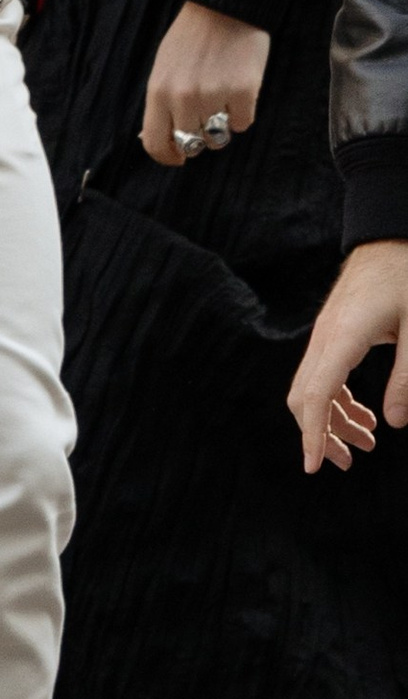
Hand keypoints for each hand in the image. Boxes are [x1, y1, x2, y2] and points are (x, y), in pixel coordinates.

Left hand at [141, 1, 270, 169]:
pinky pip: (242, 124)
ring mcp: (214, 96)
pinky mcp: (243, 92)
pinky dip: (241, 112)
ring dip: (220, 125)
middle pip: (191, 144)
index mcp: (158, 92)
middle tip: (205, 118)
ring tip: (222, 98)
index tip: (177, 158)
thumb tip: (159, 138)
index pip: (156, 143)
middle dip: (198, 138)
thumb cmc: (191, 38)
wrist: (224, 7)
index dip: (167, 157)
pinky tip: (238, 90)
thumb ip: (161, 103)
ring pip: (218, 138)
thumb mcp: (163, 68)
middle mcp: (183, 98)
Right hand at [286, 240, 407, 472]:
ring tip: (364, 443)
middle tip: (347, 463)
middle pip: (304, 396)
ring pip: (312, 386)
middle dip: (320, 434)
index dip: (314, 434)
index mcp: (343, 337)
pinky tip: (364, 413)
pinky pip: (322, 372)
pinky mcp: (333, 330)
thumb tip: (394, 424)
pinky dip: (336, 399)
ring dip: (331, 419)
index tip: (314, 466)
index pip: (317, 395)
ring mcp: (325, 332)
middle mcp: (325, 336)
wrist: (389, 233)